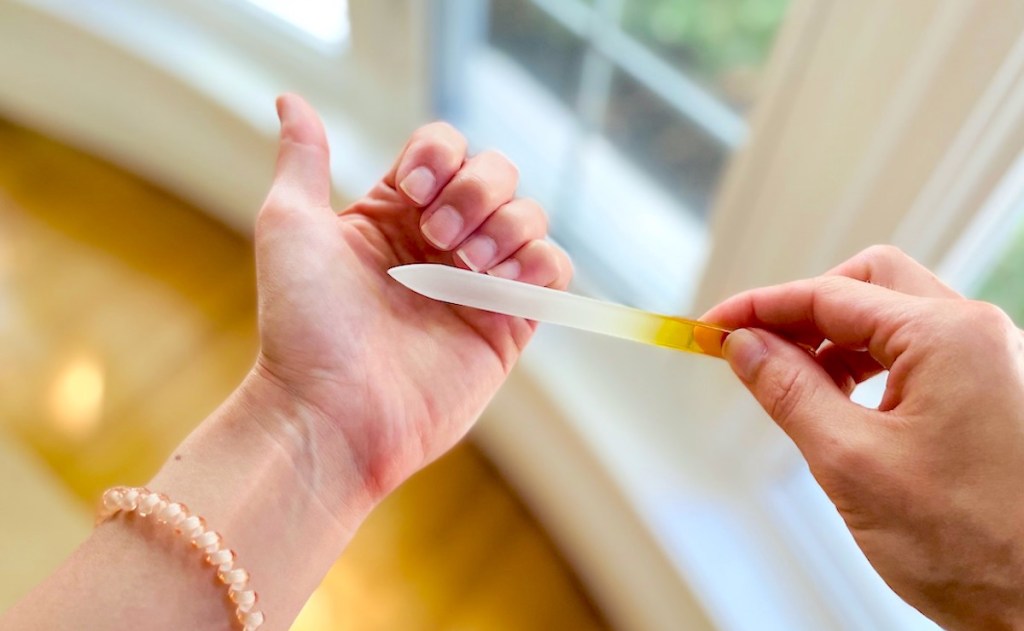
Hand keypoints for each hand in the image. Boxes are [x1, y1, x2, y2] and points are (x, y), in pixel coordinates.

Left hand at [249, 94, 570, 508]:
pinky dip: (539, 262)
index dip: (440, 156)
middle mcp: (440, 243)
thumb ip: (305, 159)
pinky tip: (497, 280)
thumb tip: (290, 99)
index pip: (446, 149)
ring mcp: (476, 284)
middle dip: (476, 191)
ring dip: (505, 226)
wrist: (331, 413)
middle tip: (436, 238)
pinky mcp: (507, 325)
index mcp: (394, 213)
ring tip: (464, 266)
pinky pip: (553, 271)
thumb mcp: (291, 226)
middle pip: (497, 173)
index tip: (408, 191)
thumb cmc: (302, 325)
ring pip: (530, 216)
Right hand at [703, 245, 1023, 628]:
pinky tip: (836, 401)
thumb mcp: (850, 462)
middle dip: (802, 310)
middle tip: (750, 346)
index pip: (829, 295)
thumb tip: (744, 346)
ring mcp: (991, 361)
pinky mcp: (990, 391)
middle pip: (868, 284)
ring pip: (891, 317)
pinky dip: (866, 365)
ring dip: (833, 341)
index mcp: (949, 337)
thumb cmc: (970, 544)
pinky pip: (916, 353)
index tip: (711, 327)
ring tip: (787, 383)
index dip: (759, 309)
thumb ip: (789, 391)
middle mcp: (978, 334)